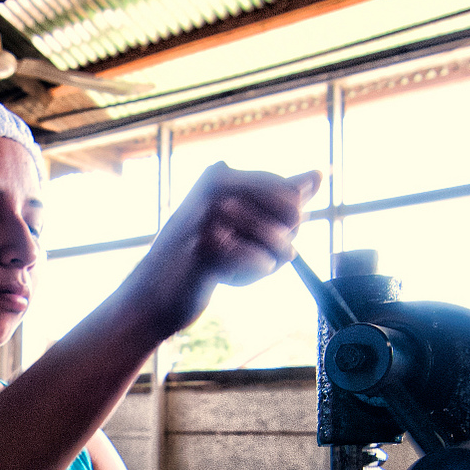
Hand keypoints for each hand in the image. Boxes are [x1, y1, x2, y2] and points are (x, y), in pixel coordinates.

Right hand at [123, 161, 323, 338]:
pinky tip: (218, 277)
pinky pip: (263, 264)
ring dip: (262, 264)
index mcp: (220, 173)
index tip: (250, 233)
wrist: (150, 295)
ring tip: (226, 266)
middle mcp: (214, 187)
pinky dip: (249, 278)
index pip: (290, 194)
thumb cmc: (197, 256)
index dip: (285, 222)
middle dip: (278, 242)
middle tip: (238, 252)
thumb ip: (280, 195)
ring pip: (281, 242)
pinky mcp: (209, 249)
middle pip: (292, 215)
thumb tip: (319, 175)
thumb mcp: (239, 218)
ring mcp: (209, 216)